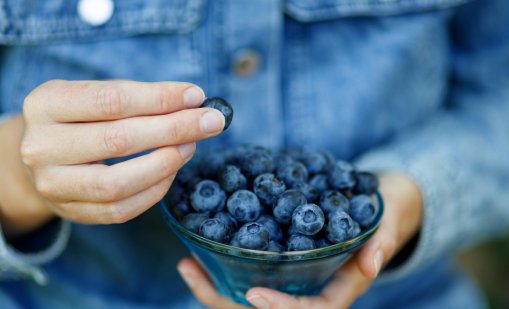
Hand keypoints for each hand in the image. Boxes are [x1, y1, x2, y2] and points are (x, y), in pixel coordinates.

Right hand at [2, 80, 223, 231]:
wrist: (43, 156)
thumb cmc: (80, 119)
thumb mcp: (96, 95)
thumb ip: (140, 97)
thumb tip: (194, 102)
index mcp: (46, 104)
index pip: (112, 100)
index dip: (160, 98)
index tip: (197, 96)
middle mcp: (41, 146)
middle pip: (118, 140)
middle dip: (174, 129)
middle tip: (210, 122)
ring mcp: (52, 184)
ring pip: (118, 182)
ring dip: (165, 163)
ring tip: (190, 146)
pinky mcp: (70, 212)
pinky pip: (121, 209)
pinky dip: (155, 190)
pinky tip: (172, 171)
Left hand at [177, 172, 422, 308]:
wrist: (377, 201)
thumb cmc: (384, 212)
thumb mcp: (387, 222)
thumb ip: (381, 242)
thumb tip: (374, 264)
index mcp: (336, 289)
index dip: (280, 308)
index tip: (253, 295)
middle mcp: (309, 287)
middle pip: (265, 308)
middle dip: (227, 299)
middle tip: (194, 273)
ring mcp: (292, 275)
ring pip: (249, 292)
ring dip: (215, 283)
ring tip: (186, 263)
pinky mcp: (281, 258)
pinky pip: (248, 268)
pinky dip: (222, 262)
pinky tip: (199, 247)